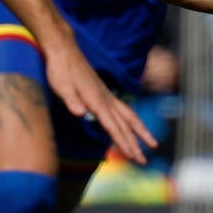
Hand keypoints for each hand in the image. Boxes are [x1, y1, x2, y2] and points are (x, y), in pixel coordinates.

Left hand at [42, 44, 157, 165]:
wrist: (63, 50)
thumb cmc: (60, 69)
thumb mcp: (61, 86)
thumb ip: (71, 100)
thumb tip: (81, 113)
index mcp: (97, 100)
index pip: (113, 126)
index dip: (123, 142)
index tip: (133, 156)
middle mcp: (106, 99)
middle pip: (125, 125)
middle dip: (135, 144)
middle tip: (143, 161)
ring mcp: (107, 95)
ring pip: (129, 116)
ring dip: (141, 131)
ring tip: (153, 144)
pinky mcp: (103, 93)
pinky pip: (123, 110)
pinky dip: (132, 121)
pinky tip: (133, 127)